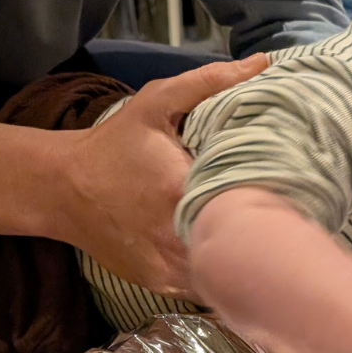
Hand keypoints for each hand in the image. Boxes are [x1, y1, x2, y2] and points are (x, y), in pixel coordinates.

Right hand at [0, 55, 266, 290]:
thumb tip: (262, 63)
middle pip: (237, 244)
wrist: (64, 189)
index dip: (270, 199)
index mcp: (183, 187)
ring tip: (257, 245)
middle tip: (276, 219)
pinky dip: (214, 277)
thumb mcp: (155, 103)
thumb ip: (208, 82)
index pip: (245, 203)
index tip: (286, 190)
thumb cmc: (115, 144)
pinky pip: (201, 289)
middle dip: (258, 234)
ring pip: (221, 273)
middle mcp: (177, 232)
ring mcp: (168, 263)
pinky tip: (225, 261)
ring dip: (237, 260)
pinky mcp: (159, 282)